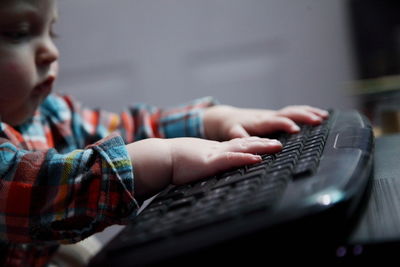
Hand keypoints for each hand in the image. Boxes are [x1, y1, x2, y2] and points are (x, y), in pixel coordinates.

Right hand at [127, 137, 281, 200]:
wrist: (160, 157)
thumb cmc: (172, 161)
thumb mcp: (193, 161)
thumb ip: (203, 164)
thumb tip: (206, 170)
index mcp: (213, 150)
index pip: (237, 145)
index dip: (253, 143)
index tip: (265, 143)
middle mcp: (217, 149)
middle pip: (245, 143)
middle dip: (264, 142)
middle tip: (280, 142)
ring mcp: (215, 154)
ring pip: (243, 147)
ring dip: (261, 147)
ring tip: (277, 146)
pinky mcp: (210, 161)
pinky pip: (231, 158)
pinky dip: (245, 157)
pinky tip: (257, 158)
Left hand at [203, 105, 328, 140]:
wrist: (226, 117)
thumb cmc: (230, 128)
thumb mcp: (232, 134)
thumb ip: (240, 138)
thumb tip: (249, 146)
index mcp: (259, 122)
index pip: (274, 121)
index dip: (285, 124)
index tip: (296, 129)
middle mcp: (268, 116)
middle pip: (288, 112)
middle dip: (303, 116)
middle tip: (318, 121)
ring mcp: (273, 115)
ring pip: (293, 110)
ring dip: (309, 112)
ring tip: (324, 117)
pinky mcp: (277, 116)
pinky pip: (294, 112)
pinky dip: (308, 112)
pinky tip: (321, 115)